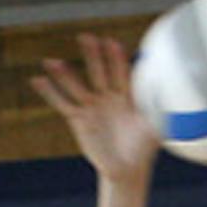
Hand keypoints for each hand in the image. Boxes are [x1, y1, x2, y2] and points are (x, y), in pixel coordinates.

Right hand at [30, 34, 160, 186]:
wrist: (127, 169)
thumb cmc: (143, 149)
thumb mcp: (155, 128)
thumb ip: (158, 110)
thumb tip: (168, 93)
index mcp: (127, 95)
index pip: (120, 72)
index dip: (116, 58)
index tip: (112, 43)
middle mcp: (107, 97)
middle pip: (98, 72)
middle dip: (92, 55)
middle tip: (86, 37)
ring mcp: (91, 107)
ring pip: (76, 86)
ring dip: (64, 74)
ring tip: (52, 61)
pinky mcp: (78, 119)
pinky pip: (62, 104)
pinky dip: (49, 92)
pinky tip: (37, 80)